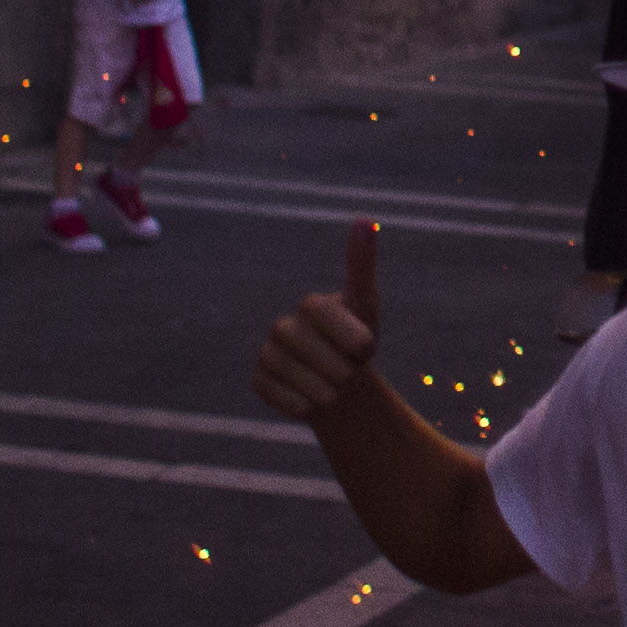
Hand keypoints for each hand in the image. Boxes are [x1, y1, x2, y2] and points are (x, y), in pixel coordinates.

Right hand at [253, 223, 383, 422]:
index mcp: (311, 305)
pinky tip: (312, 400)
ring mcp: (268, 354)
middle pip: (326, 360)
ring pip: (307, 383)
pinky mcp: (259, 382)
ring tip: (334, 387)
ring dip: (330, 392)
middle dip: (347, 372)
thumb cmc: (356, 342)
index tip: (367, 348)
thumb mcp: (366, 306)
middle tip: (349, 370)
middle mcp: (283, 326)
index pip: (335, 321)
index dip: (357, 341)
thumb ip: (362, 265)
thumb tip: (364, 220)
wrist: (339, 384)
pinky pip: (288, 401)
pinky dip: (307, 406)